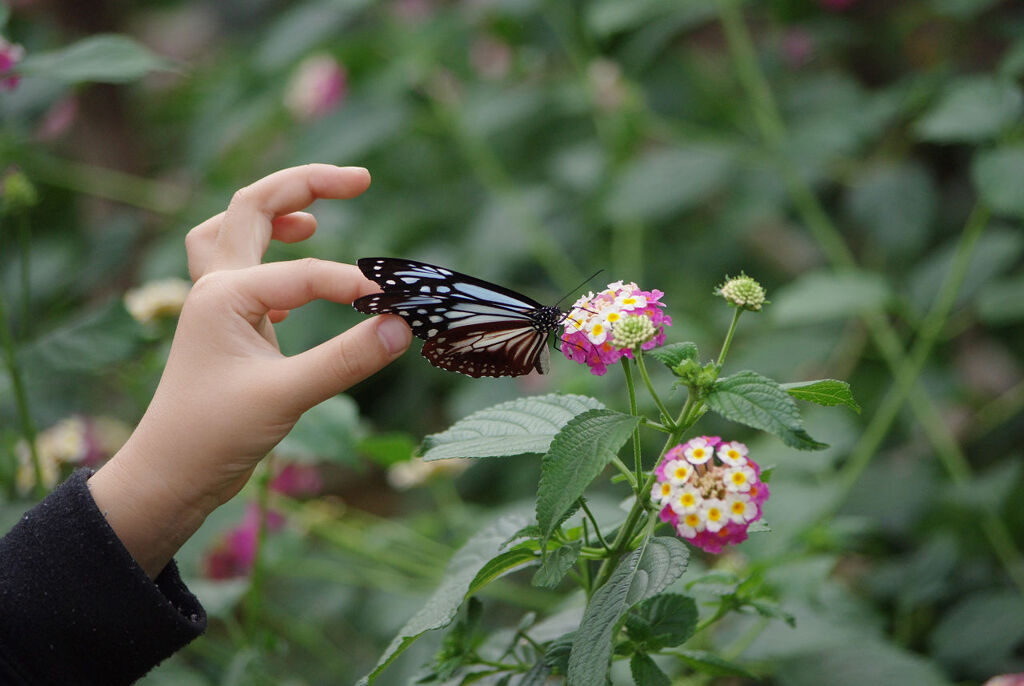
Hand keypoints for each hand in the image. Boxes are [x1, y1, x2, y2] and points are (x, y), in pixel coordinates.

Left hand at [88, 164, 411, 576]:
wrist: (168, 476)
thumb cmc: (213, 434)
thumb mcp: (286, 396)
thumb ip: (346, 360)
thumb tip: (401, 328)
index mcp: (223, 294)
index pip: (301, 274)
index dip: (349, 284)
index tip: (392, 305)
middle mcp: (215, 288)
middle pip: (252, 207)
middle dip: (304, 186)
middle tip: (360, 180)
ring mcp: (216, 308)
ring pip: (234, 234)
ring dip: (272, 214)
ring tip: (314, 217)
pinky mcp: (225, 331)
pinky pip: (244, 275)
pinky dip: (270, 262)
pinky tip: (299, 287)